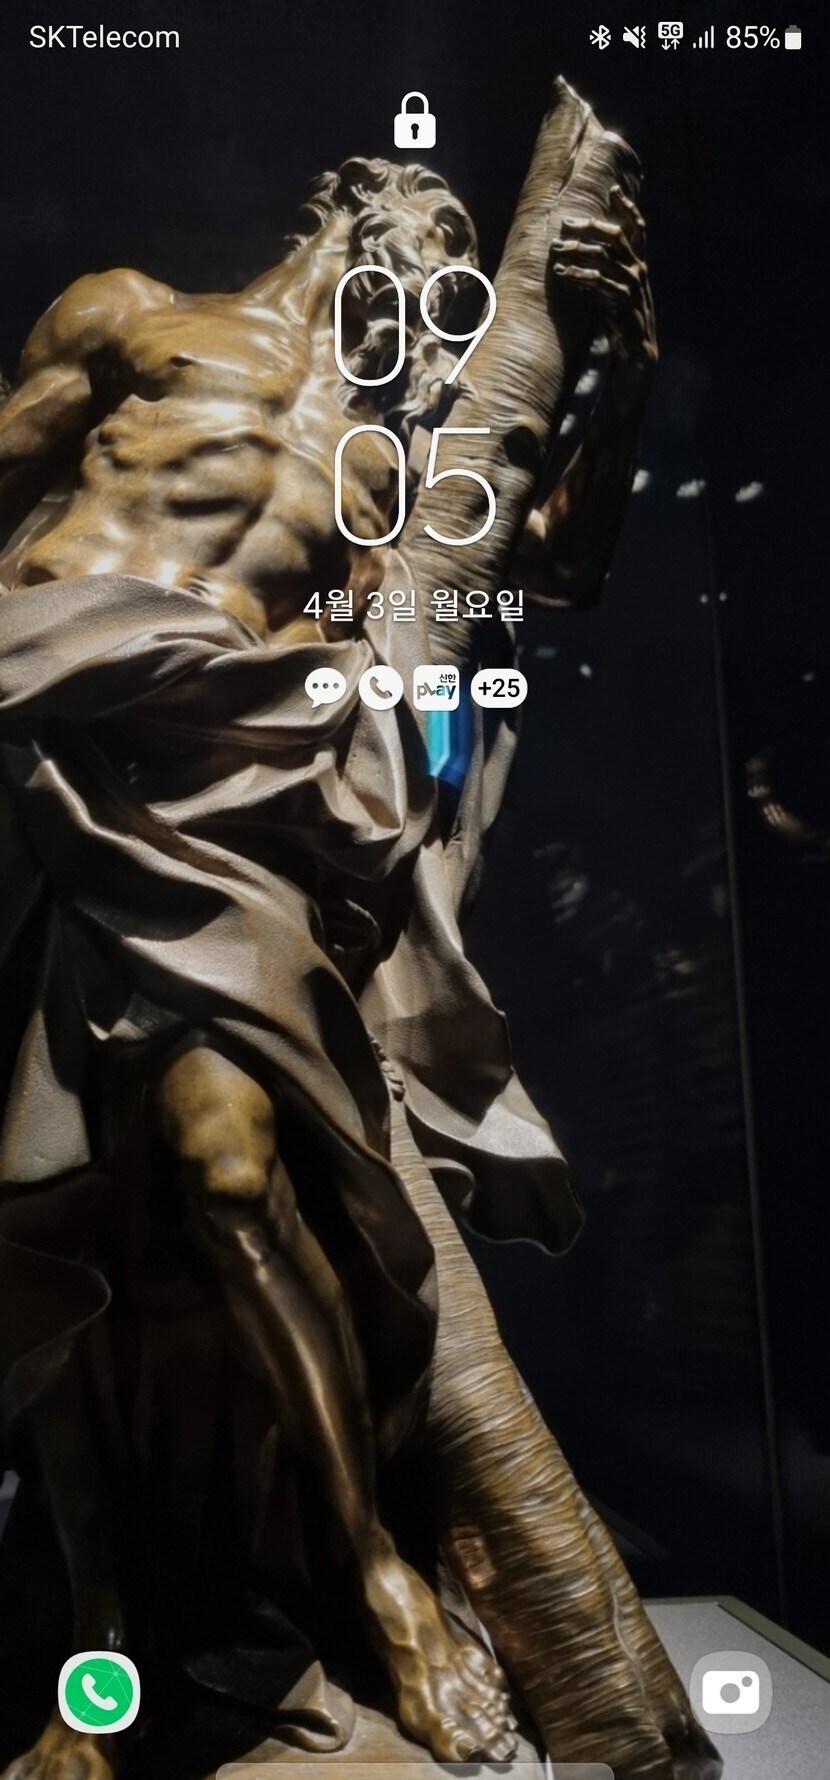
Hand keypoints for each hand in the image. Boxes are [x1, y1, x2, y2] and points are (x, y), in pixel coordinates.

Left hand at [550, 186, 657, 388]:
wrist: (636, 355)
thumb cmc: (620, 322)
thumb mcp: (612, 291)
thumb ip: (603, 270)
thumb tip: (580, 250)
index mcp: (638, 265)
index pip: (638, 229)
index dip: (628, 208)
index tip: (614, 190)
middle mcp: (639, 272)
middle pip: (617, 237)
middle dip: (590, 226)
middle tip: (566, 222)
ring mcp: (633, 288)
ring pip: (606, 258)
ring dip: (578, 251)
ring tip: (556, 251)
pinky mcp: (624, 305)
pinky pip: (601, 283)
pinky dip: (580, 276)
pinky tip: (563, 274)